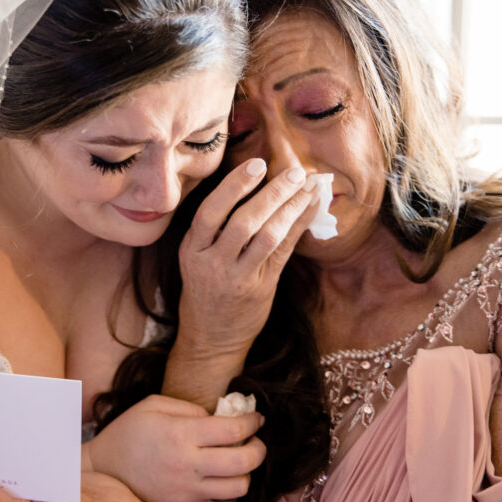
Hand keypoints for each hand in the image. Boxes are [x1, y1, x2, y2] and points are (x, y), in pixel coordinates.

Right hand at [87, 394, 265, 501]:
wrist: (102, 471)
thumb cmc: (128, 433)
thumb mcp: (152, 405)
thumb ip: (189, 407)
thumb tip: (219, 418)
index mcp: (181, 434)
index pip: (233, 430)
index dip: (253, 422)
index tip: (257, 418)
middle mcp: (188, 465)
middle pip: (244, 462)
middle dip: (259, 449)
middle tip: (254, 441)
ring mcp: (187, 491)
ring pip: (239, 488)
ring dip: (247, 473)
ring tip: (238, 462)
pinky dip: (232, 497)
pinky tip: (223, 483)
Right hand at [176, 158, 317, 360]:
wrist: (211, 337)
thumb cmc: (206, 289)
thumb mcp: (195, 258)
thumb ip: (215, 229)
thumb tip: (253, 185)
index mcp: (191, 250)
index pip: (210, 212)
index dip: (234, 186)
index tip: (257, 164)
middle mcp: (212, 263)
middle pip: (243, 222)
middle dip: (271, 194)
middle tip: (293, 172)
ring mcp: (237, 278)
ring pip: (266, 237)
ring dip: (290, 209)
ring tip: (308, 187)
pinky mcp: (260, 290)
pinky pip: (282, 253)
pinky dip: (298, 227)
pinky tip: (309, 209)